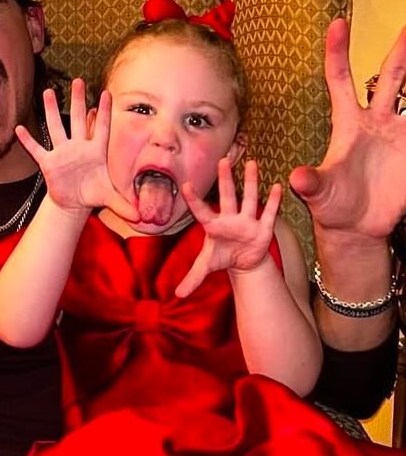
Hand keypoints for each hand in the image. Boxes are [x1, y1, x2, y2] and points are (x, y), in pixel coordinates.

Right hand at [15, 80, 138, 219]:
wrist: (74, 202)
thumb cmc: (92, 193)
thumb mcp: (109, 198)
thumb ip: (124, 205)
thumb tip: (141, 216)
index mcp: (96, 152)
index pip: (101, 128)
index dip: (104, 112)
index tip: (106, 93)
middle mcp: (78, 147)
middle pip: (77, 119)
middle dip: (78, 101)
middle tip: (78, 81)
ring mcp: (62, 153)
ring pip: (56, 127)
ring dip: (51, 111)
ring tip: (48, 92)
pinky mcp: (49, 163)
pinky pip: (37, 150)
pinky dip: (28, 141)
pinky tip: (19, 129)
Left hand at [176, 159, 281, 298]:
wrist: (243, 262)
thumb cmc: (222, 257)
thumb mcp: (206, 267)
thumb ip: (192, 278)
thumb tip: (178, 295)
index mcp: (214, 226)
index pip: (201, 211)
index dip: (194, 200)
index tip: (185, 185)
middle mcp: (230, 219)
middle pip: (227, 197)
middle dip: (225, 180)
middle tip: (223, 160)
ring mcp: (247, 221)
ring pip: (249, 198)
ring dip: (251, 183)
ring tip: (252, 163)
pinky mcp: (263, 228)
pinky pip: (270, 213)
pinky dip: (274, 202)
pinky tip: (277, 186)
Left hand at [289, 18, 405, 239]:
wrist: (356, 228)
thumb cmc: (332, 206)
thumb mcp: (319, 195)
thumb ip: (312, 183)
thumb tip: (298, 178)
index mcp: (347, 124)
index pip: (340, 80)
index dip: (338, 52)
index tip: (337, 24)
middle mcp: (375, 121)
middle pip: (391, 77)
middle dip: (402, 51)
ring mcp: (397, 133)